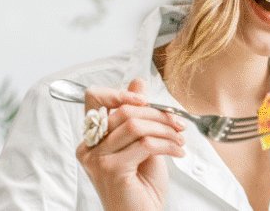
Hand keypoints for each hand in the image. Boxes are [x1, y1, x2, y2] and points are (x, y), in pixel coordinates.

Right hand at [76, 78, 186, 210]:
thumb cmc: (141, 187)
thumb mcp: (143, 144)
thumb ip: (138, 116)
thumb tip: (138, 82)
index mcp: (92, 139)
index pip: (94, 98)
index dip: (119, 92)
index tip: (144, 98)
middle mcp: (89, 147)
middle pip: (124, 110)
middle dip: (158, 114)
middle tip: (179, 124)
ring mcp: (97, 158)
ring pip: (135, 125)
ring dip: (166, 129)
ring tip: (180, 140)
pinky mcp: (111, 169)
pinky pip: (145, 143)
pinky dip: (167, 145)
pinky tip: (177, 152)